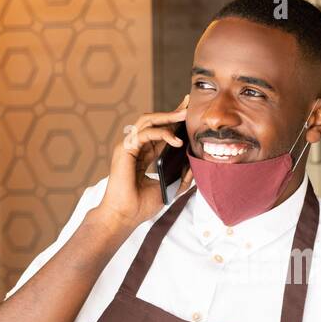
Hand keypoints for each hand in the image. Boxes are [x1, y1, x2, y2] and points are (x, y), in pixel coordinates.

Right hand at [93, 94, 192, 233]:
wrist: (125, 216)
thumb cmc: (141, 206)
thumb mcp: (169, 188)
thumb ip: (182, 176)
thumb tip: (196, 164)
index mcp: (144, 154)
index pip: (159, 132)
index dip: (173, 121)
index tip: (189, 113)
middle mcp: (135, 147)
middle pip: (153, 121)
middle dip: (172, 112)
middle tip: (188, 105)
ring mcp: (128, 147)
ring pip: (147, 121)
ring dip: (167, 116)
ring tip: (184, 115)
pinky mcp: (124, 149)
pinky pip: (145, 133)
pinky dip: (161, 133)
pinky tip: (176, 140)